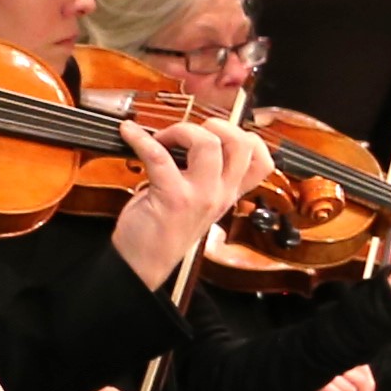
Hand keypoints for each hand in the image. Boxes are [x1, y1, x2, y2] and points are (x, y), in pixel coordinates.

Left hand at [105, 106, 274, 285]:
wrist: (141, 265)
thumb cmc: (163, 232)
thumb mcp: (197, 205)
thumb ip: (203, 177)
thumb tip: (189, 139)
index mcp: (228, 194)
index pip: (261, 161)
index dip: (246, 137)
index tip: (219, 134)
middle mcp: (221, 194)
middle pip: (241, 144)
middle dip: (215, 125)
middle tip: (189, 133)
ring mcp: (200, 196)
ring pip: (208, 144)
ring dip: (182, 130)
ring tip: (162, 138)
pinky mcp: (172, 197)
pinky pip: (159, 156)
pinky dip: (140, 138)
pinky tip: (129, 133)